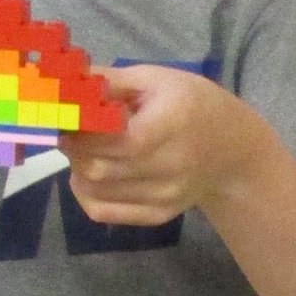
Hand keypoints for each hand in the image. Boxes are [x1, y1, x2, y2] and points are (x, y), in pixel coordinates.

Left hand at [61, 63, 264, 226]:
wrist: (231, 149)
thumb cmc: (192, 103)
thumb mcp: (157, 79)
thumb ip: (111, 81)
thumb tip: (65, 81)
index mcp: (171, 123)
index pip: (115, 139)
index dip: (82, 132)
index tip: (68, 119)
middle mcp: (171, 166)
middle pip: (98, 168)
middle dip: (75, 150)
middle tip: (73, 133)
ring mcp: (165, 196)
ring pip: (96, 191)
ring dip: (78, 169)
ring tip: (88, 150)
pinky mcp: (158, 216)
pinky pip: (103, 212)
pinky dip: (87, 193)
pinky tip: (92, 174)